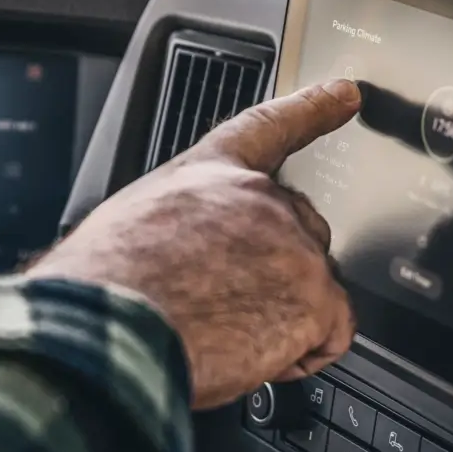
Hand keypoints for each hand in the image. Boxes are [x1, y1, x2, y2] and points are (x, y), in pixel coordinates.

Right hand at [27, 79, 360, 408]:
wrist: (112, 330)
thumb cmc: (107, 289)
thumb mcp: (131, 226)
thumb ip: (182, 225)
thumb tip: (183, 259)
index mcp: (209, 174)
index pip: (270, 129)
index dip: (312, 110)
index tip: (345, 95)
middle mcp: (260, 199)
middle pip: (301, 233)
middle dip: (277, 274)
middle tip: (225, 307)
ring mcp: (294, 247)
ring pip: (313, 290)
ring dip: (281, 320)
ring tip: (223, 336)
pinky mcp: (315, 297)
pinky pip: (332, 335)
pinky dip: (301, 355)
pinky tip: (257, 356)